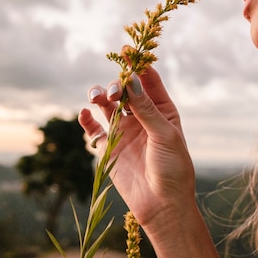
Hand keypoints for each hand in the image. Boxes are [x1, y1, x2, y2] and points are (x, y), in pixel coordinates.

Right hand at [79, 67, 196, 230]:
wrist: (162, 206)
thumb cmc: (173, 169)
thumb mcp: (164, 135)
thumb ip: (146, 108)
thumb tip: (131, 79)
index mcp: (162, 110)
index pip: (147, 80)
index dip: (137, 64)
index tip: (126, 51)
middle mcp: (141, 117)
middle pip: (124, 89)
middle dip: (116, 84)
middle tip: (113, 92)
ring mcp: (123, 131)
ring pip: (106, 105)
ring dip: (99, 96)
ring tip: (96, 97)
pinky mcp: (108, 147)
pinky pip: (93, 128)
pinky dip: (86, 119)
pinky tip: (84, 114)